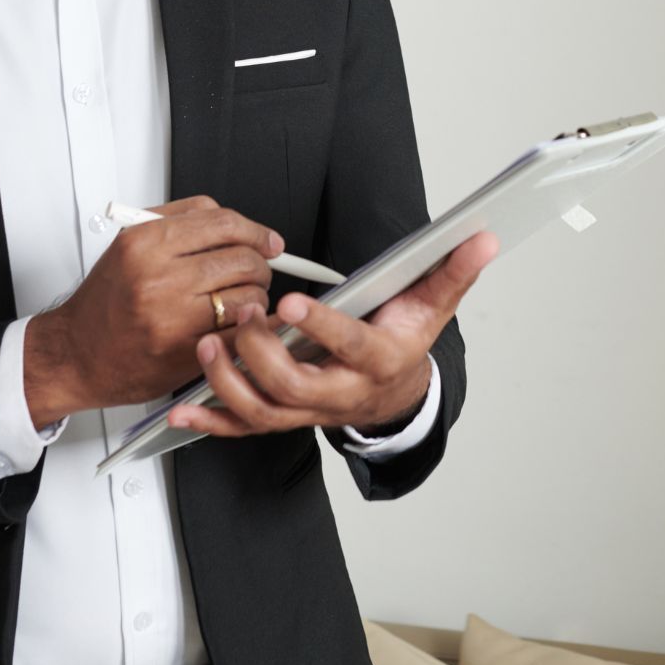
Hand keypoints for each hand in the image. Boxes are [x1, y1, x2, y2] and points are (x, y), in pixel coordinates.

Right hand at [47, 196, 283, 415]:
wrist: (76, 354)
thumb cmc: (104, 302)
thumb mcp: (130, 245)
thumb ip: (178, 222)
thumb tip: (234, 223)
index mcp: (145, 242)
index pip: (223, 222)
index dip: (256, 231)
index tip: (269, 241)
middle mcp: (159, 277)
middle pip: (242, 258)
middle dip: (260, 265)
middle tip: (256, 271)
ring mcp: (173, 317)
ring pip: (248, 296)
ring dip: (256, 298)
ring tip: (242, 300)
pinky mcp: (185, 352)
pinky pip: (240, 332)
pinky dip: (249, 328)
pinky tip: (238, 324)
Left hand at [166, 229, 498, 437]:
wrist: (395, 396)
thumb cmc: (403, 342)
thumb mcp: (432, 306)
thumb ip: (452, 271)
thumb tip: (482, 237)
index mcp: (375, 360)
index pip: (349, 345)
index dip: (321, 328)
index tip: (290, 304)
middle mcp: (339, 392)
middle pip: (295, 386)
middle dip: (261, 352)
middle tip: (241, 313)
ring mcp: (307, 410)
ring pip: (263, 410)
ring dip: (228, 383)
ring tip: (208, 344)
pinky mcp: (282, 417)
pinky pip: (242, 427)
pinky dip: (210, 421)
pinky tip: (181, 409)